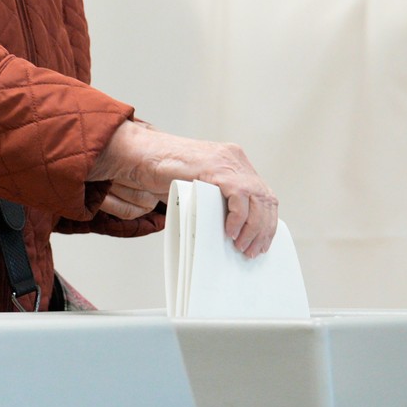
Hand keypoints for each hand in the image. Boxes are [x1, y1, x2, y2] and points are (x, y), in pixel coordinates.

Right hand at [90, 120, 279, 256]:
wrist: (139, 155)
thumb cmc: (161, 172)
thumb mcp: (197, 186)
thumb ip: (216, 198)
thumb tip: (230, 228)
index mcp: (232, 162)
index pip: (263, 194)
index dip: (266, 221)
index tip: (262, 242)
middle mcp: (234, 158)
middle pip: (265, 198)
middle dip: (263, 229)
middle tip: (253, 250)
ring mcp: (226, 160)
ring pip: (258, 198)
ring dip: (253, 228)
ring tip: (242, 246)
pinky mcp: (215, 166)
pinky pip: (238, 195)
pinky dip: (238, 217)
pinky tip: (230, 232)